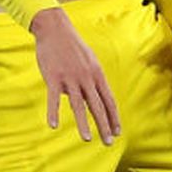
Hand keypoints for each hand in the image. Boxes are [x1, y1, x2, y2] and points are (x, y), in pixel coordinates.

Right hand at [30, 5, 120, 144]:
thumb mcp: (89, 60)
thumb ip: (92, 79)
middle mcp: (86, 78)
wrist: (55, 28)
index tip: (117, 132)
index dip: (114, 117)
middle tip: (109, 142)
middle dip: (104, 126)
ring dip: (84, 124)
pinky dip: (53, 112)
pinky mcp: (53, 77)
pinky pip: (54, 99)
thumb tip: (91, 95)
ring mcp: (70, 78)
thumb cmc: (71, 46)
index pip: (109, 100)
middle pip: (98, 106)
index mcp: (97, 74)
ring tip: (88, 139)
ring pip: (79, 105)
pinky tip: (53, 125)